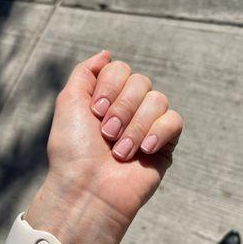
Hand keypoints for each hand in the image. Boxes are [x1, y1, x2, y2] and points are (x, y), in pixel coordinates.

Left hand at [25, 51, 181, 243]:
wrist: (88, 189)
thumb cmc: (73, 150)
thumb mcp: (69, 102)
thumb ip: (85, 72)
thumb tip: (106, 54)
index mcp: (107, 97)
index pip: (121, 69)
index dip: (109, 87)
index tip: (95, 112)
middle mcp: (129, 108)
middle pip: (141, 82)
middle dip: (122, 108)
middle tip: (106, 134)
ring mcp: (148, 125)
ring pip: (158, 100)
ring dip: (136, 126)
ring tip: (120, 152)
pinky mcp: (165, 143)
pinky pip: (174, 121)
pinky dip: (159, 133)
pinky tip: (145, 150)